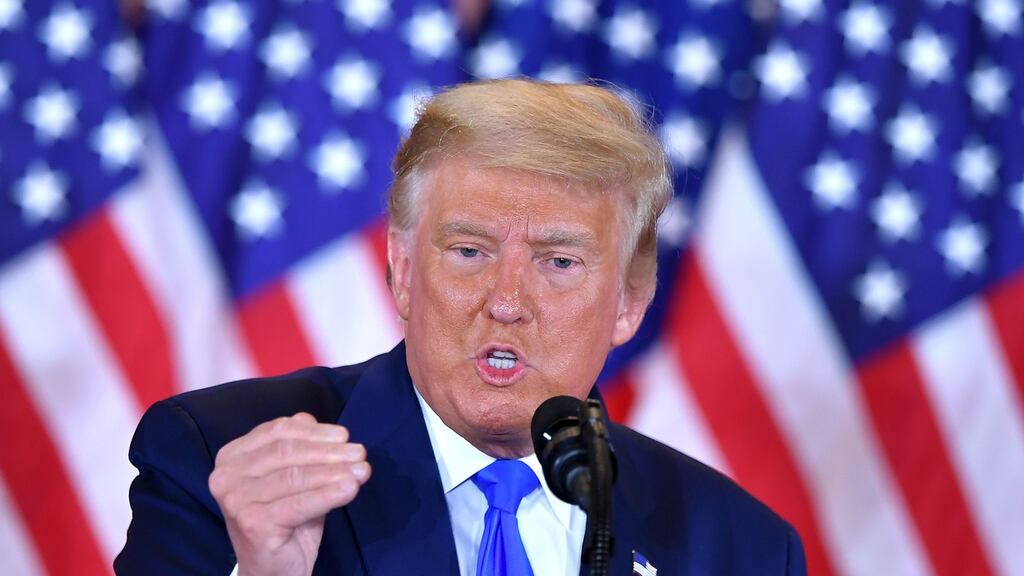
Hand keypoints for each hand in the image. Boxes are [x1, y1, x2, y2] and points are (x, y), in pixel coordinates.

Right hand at [208, 413, 370, 575]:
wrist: (272, 571)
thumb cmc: (283, 520)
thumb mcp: (292, 478)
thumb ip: (301, 450)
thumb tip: (321, 425)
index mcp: (231, 457)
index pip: (277, 431)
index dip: (315, 431)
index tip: (345, 436)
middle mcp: (225, 476)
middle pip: (287, 452)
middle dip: (330, 451)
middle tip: (361, 454)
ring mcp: (236, 501)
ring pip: (296, 476)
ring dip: (336, 471)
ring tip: (362, 470)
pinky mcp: (253, 523)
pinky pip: (301, 503)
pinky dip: (330, 494)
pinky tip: (351, 489)